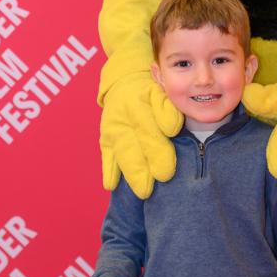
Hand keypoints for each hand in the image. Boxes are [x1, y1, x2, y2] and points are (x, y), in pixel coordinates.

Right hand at [100, 73, 183, 197]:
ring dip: (131, 173)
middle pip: (133, 145)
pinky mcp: (105, 139)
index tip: (166, 171)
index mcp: (138, 103)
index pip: (148, 129)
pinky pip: (107, 156)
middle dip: (144, 167)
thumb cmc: (150, 92)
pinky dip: (109, 170)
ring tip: (143, 191)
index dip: (157, 150)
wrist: (125, 85)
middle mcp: (122, 118)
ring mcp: (111, 130)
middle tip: (156, 184)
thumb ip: (167, 108)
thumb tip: (171, 127)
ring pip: (121, 153)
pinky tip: (112, 185)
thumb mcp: (160, 91)